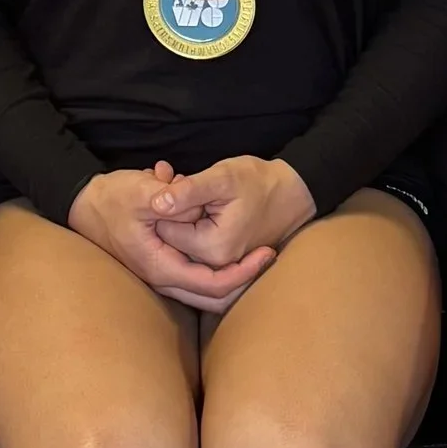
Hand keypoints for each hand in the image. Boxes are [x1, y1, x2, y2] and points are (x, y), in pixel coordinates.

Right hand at [68, 166, 278, 313]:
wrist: (83, 205)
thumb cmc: (112, 198)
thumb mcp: (141, 191)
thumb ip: (171, 199)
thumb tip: (194, 207)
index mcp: (160, 266)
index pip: (214, 285)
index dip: (245, 272)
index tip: (267, 252)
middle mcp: (161, 278)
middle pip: (213, 298)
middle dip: (244, 280)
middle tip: (268, 256)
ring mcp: (160, 275)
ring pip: (206, 291)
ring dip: (231, 276)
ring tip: (256, 254)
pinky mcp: (161, 265)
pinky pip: (196, 279)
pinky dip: (217, 269)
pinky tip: (231, 251)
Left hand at [147, 156, 316, 272]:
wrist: (290, 195)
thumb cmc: (258, 181)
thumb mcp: (223, 177)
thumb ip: (189, 191)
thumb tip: (156, 203)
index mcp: (212, 249)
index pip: (165, 231)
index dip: (165, 204)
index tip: (175, 181)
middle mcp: (214, 268)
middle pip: (171, 243)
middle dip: (170, 216)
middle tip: (180, 185)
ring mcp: (219, 269)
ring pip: (180, 248)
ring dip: (178, 224)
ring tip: (192, 197)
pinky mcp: (222, 265)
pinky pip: (192, 253)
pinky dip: (188, 233)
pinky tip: (196, 210)